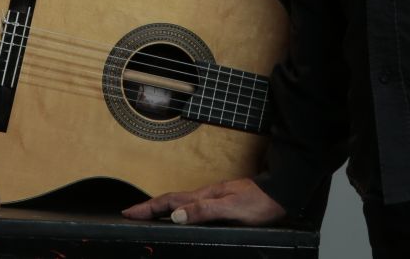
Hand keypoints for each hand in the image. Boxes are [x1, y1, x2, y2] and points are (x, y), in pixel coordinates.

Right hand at [122, 177, 284, 225]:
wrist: (280, 193)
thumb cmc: (260, 203)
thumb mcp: (232, 209)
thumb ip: (205, 211)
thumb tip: (177, 214)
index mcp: (205, 196)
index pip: (170, 201)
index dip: (149, 207)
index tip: (129, 212)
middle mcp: (206, 195)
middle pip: (171, 200)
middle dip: (149, 207)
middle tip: (131, 213)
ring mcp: (213, 198)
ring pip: (181, 202)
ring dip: (161, 208)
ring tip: (148, 214)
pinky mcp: (221, 202)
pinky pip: (192, 205)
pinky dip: (178, 210)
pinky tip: (180, 215)